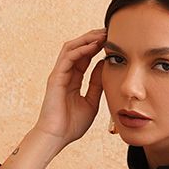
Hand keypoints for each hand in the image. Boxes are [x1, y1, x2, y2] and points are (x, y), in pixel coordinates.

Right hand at [32, 29, 107, 147]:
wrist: (56, 138)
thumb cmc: (71, 125)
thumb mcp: (91, 101)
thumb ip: (96, 84)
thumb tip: (103, 66)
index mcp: (72, 79)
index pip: (85, 56)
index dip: (97, 46)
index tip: (112, 41)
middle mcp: (64, 73)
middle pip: (78, 47)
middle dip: (93, 37)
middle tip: (109, 31)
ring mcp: (59, 74)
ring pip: (71, 48)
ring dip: (87, 39)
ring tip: (102, 34)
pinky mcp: (55, 78)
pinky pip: (67, 58)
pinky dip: (80, 50)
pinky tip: (93, 46)